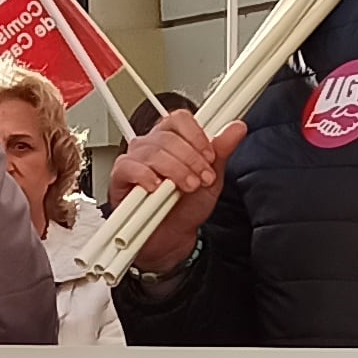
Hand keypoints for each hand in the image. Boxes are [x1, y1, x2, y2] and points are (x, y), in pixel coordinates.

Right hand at [100, 105, 242, 274]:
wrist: (174, 237)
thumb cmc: (187, 207)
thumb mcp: (211, 180)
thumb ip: (222, 153)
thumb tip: (237, 128)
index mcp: (173, 140)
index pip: (179, 120)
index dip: (196, 135)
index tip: (209, 155)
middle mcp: (152, 146)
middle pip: (167, 136)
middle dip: (190, 159)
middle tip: (201, 179)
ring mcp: (135, 160)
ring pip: (152, 151)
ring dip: (174, 170)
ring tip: (186, 188)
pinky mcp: (120, 177)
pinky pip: (129, 167)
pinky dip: (145, 176)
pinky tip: (157, 188)